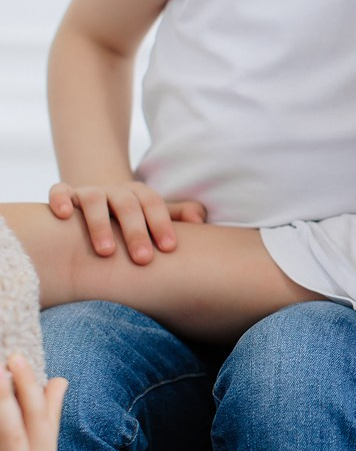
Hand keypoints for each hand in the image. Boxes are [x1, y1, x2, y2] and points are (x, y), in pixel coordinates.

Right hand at [48, 181, 206, 263]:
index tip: (168, 248)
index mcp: (140, 195)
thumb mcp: (155, 216)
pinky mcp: (66, 196)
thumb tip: (201, 218)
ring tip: (107, 252)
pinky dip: (60, 199)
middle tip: (143, 259)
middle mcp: (115, 191)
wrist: (100, 205)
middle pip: (127, 204)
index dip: (162, 224)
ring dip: (100, 224)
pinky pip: (59, 191)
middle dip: (135, 231)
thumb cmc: (133, 220)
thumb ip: (178, 216)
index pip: (154, 204)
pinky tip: (63, 215)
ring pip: (93, 199)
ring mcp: (89, 192)